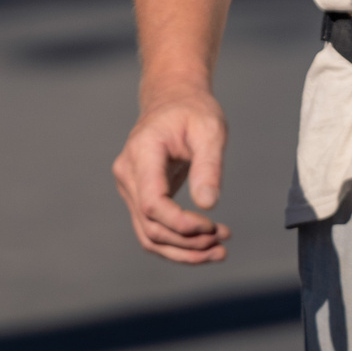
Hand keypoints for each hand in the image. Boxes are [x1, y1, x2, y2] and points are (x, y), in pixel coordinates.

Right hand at [112, 86, 231, 263]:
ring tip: (218, 250)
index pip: (152, 203)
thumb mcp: (209, 130)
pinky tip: (205, 244)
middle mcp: (128, 173)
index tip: (213, 226)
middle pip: (150, 227)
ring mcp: (130, 187)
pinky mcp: (139, 196)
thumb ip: (208, 166)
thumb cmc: (192, 110)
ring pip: (149, 236)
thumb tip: (208, 205)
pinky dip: (178, 243)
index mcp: (142, 153)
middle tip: (223, 241)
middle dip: (188, 244)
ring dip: (183, 251)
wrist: (173, 98)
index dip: (181, 225)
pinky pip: (153, 229)